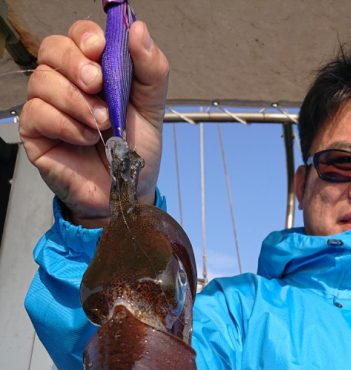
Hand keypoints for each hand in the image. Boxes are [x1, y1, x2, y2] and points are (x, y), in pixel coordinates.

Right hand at [19, 19, 168, 227]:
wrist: (126, 195)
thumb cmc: (134, 153)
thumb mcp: (151, 109)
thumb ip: (151, 70)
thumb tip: (138, 29)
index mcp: (93, 70)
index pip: (78, 36)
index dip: (85, 36)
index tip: (100, 49)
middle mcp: (66, 83)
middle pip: (53, 49)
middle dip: (76, 64)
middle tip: (98, 85)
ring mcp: (47, 106)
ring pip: (42, 80)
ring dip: (76, 101)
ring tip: (101, 124)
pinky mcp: (35, 132)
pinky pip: (37, 112)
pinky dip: (65, 124)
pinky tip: (84, 139)